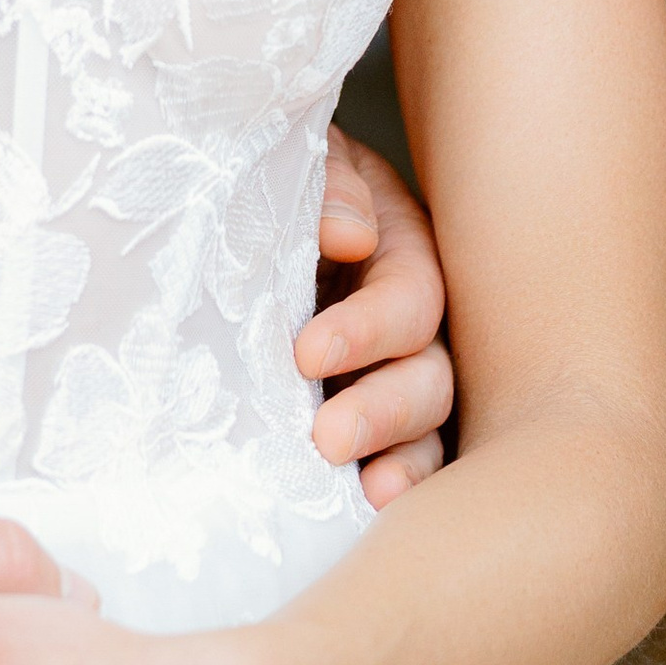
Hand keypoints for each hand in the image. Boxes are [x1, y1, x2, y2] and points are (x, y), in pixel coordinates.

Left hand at [301, 127, 451, 502]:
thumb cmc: (270, 176)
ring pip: (425, 425)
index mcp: (400, 247)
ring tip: (367, 492)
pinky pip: (399, 457)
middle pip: (430, 372)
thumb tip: (351, 235)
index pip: (411, 296)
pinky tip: (370, 505)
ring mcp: (393, 372)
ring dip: (400, 459)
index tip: (308, 353)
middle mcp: (410, 319)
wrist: (235, 200)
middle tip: (328, 438)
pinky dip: (394, 480)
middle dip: (384, 408)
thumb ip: (327, 185)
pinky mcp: (370, 417)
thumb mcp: (297, 159)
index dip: (370, 328)